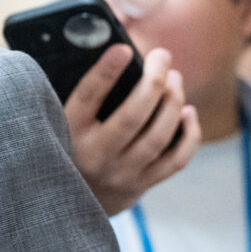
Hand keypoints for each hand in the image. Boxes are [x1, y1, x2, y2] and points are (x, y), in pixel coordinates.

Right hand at [66, 45, 200, 215]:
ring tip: (174, 78)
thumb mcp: (61, 117)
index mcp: (68, 132)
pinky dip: (189, 134)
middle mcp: (94, 155)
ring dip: (173, 102)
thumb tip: (110, 48)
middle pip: (132, 117)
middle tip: (162, 56)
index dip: (106, 72)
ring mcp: (120, 173)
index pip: (87, 97)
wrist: (67, 203)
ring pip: (158, 136)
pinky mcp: (140, 185)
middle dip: (153, 81)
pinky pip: (176, 160)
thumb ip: (80, 88)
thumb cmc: (68, 143)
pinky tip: (187, 112)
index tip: (123, 49)